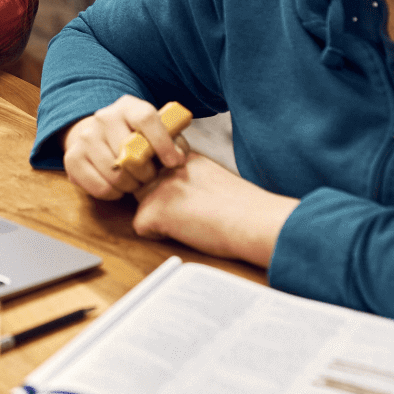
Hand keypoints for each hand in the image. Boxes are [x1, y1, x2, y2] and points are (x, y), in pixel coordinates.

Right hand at [61, 96, 187, 200]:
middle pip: (131, 152)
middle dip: (146, 172)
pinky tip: (117, 186)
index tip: (174, 162)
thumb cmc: (136, 138)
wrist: (97, 136)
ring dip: (130, 185)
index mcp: (128, 106)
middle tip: (149, 177)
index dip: (162, 142)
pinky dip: (113, 193)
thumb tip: (177, 158)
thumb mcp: (158, 132)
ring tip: (134, 181)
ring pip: (116, 174)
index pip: (146, 118)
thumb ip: (173, 142)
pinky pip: (100, 187)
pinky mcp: (72, 158)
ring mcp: (85, 137)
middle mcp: (104, 117)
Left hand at [134, 156, 296, 267]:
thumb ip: (192, 178)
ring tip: (187, 223)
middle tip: (187, 213)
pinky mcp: (153, 210)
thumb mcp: (216, 178)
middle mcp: (169, 166)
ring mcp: (158, 186)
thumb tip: (181, 193)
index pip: (159, 165)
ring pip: (140, 203)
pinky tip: (183, 233)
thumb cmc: (245, 207)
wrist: (253, 220)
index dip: (167, 185)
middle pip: (144, 182)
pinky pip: (140, 227)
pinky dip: (156, 235)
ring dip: (156, 216)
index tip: (189, 197)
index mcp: (186, 157)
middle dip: (156, 199)